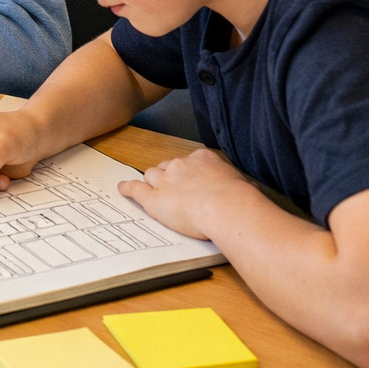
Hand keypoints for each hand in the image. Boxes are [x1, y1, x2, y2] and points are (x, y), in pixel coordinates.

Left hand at [116, 148, 254, 239]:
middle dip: (168, 176)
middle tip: (174, 189)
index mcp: (202, 159)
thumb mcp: (244, 184)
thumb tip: (245, 190)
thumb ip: (237, 183)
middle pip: (167, 167)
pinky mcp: (154, 199)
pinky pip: (135, 189)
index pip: (189, 162)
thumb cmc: (242, 199)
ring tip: (153, 190)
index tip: (191, 180)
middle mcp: (181, 165)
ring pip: (151, 176)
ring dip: (152, 183)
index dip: (188, 172)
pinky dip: (128, 189)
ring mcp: (165, 181)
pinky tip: (123, 189)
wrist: (228, 208)